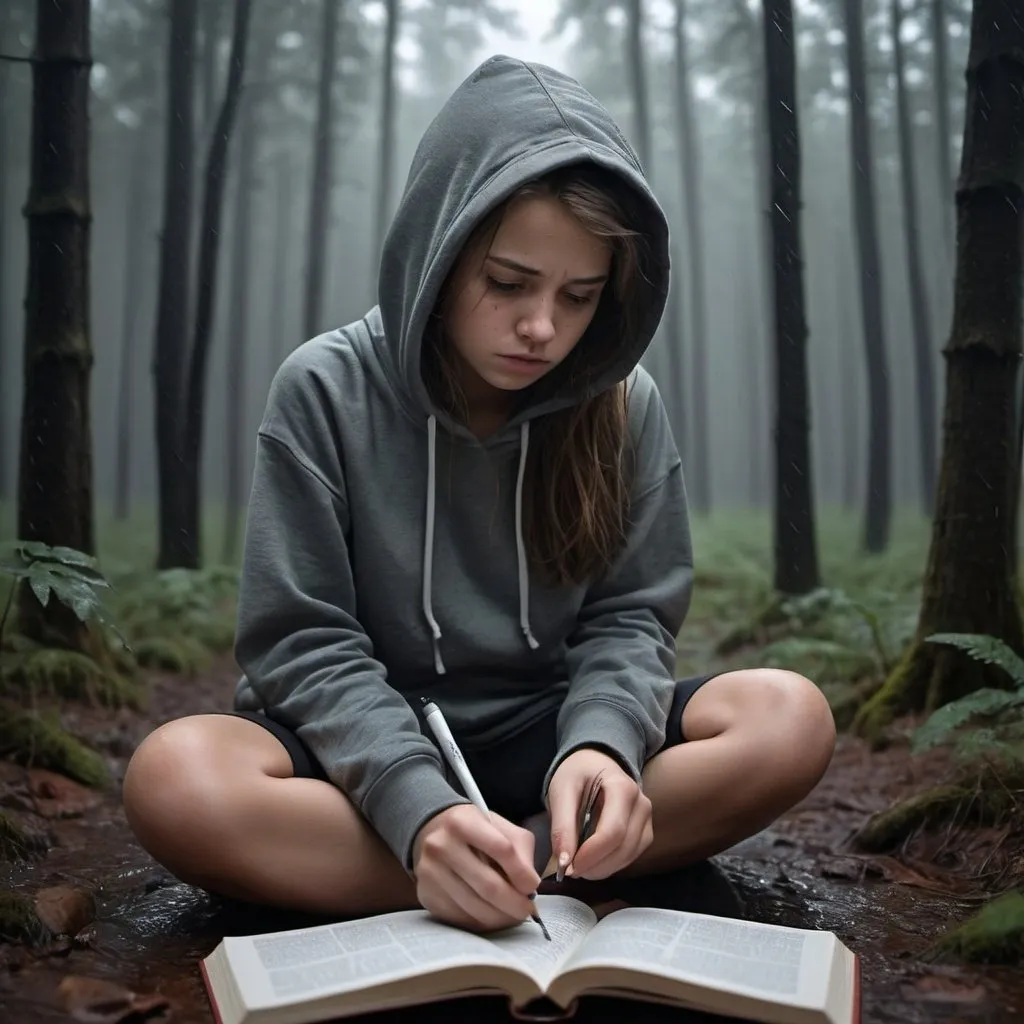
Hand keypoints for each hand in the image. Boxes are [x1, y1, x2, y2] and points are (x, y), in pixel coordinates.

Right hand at [412, 804, 539, 932]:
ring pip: (475, 907)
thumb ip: (519, 849)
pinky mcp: (426, 894)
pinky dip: (482, 922)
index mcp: (463, 822)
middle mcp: (442, 845)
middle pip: (488, 885)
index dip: (522, 873)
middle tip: (528, 909)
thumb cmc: (473, 830)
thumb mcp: (499, 826)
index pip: (502, 849)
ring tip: (513, 915)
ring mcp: (430, 872)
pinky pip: (460, 918)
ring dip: (501, 917)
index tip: (533, 886)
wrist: (431, 831)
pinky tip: (492, 916)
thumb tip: (529, 887)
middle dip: (515, 903)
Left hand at [547, 748, 652, 880]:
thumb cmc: (577, 774)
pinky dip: (610, 865)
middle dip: (594, 865)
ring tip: (577, 866)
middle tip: (568, 870)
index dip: (591, 855)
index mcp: (623, 788)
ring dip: (602, 869)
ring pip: (629, 856)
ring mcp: (646, 819)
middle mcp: (641, 804)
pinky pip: (631, 856)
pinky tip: (592, 861)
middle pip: (623, 848)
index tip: (568, 867)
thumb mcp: (561, 791)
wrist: (594, 762)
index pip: (613, 832)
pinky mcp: (644, 831)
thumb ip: (562, 826)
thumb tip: (563, 862)